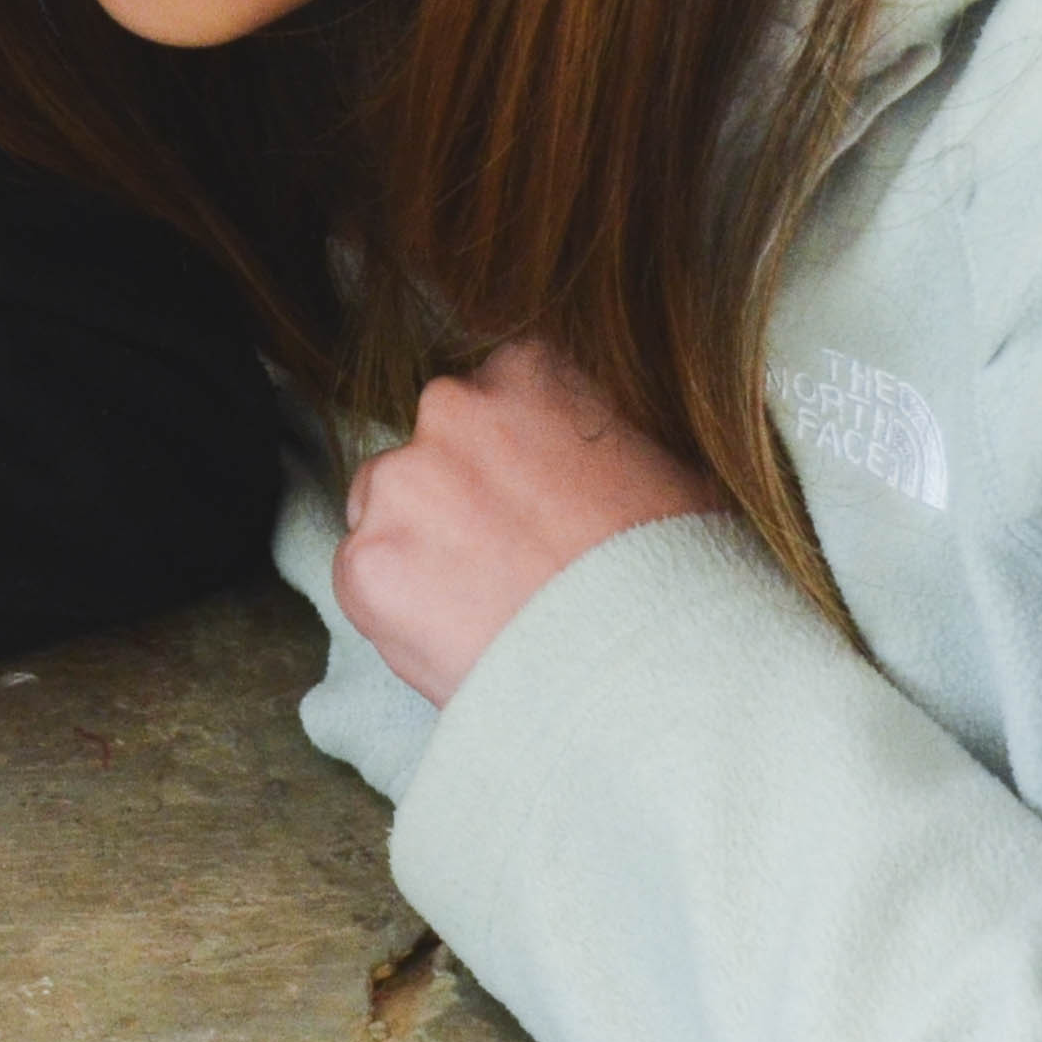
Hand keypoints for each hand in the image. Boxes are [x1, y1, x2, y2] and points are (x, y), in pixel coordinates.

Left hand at [332, 339, 727, 706]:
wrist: (650, 669)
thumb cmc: (676, 573)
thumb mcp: (666, 466)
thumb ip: (598, 441)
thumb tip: (590, 458)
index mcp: (527, 372)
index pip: (488, 404)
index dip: (507, 466)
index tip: (528, 511)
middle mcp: (450, 409)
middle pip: (427, 454)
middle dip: (452, 504)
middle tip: (503, 565)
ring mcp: (401, 484)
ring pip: (383, 513)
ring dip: (418, 551)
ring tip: (485, 609)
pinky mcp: (364, 561)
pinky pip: (364, 581)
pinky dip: (397, 611)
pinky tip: (458, 636)